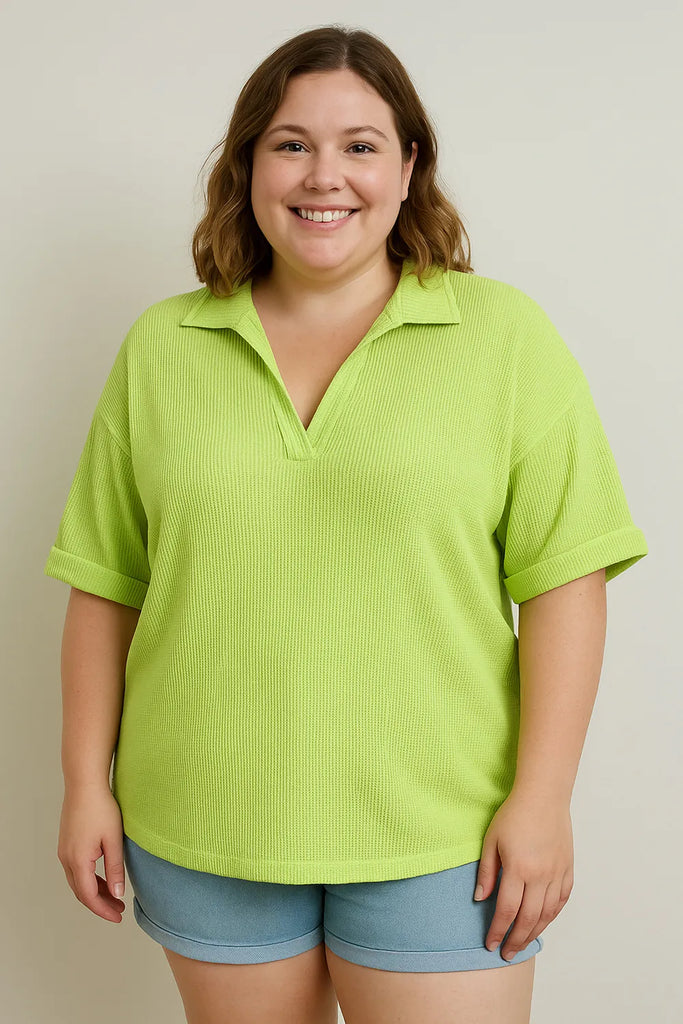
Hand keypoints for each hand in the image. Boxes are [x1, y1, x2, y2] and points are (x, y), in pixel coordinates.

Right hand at [57, 784, 126, 922]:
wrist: (84, 784)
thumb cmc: (101, 807)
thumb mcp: (113, 839)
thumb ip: (115, 868)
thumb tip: (117, 894)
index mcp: (78, 860)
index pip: (89, 896)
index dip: (103, 910)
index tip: (118, 917)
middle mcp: (66, 859)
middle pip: (81, 892)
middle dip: (99, 904)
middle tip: (118, 910)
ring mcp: (64, 851)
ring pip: (77, 882)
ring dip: (94, 892)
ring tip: (114, 897)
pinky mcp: (66, 844)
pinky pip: (76, 870)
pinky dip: (89, 879)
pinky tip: (103, 878)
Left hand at [473, 788, 573, 959]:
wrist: (543, 796)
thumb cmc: (514, 814)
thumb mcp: (491, 839)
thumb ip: (487, 872)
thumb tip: (480, 899)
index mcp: (519, 868)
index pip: (507, 910)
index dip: (498, 930)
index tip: (490, 944)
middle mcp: (541, 875)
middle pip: (529, 919)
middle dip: (516, 940)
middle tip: (507, 953)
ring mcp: (557, 873)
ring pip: (548, 914)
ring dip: (535, 932)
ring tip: (523, 943)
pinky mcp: (568, 869)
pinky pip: (562, 900)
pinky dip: (553, 915)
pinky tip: (543, 922)